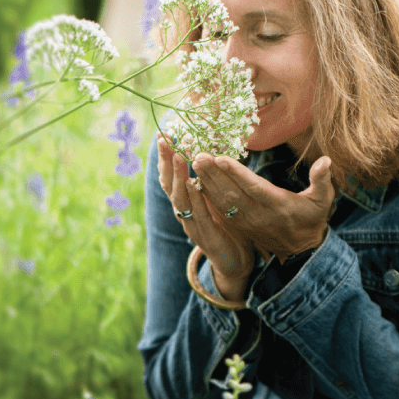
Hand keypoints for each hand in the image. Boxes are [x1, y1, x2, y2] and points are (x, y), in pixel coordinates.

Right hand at [156, 132, 256, 287]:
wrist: (235, 263)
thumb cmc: (226, 228)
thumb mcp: (214, 200)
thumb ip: (207, 182)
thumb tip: (205, 154)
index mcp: (186, 203)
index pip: (171, 176)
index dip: (166, 157)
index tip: (163, 134)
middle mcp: (184, 213)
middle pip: (170, 185)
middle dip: (167, 161)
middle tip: (164, 139)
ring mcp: (193, 226)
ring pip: (180, 200)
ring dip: (178, 177)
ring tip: (178, 156)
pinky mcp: (207, 239)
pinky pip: (199, 216)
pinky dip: (195, 200)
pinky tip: (193, 185)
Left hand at [190, 151, 335, 264]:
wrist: (300, 250)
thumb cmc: (312, 218)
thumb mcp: (323, 201)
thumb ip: (323, 180)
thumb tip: (325, 161)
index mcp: (279, 205)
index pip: (255, 188)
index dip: (237, 174)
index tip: (221, 158)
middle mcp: (259, 214)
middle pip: (233, 193)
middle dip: (214, 174)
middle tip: (199, 155)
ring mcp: (247, 220)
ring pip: (224, 200)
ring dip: (208, 181)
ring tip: (195, 161)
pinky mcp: (239, 224)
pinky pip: (221, 208)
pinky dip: (208, 194)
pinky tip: (196, 179)